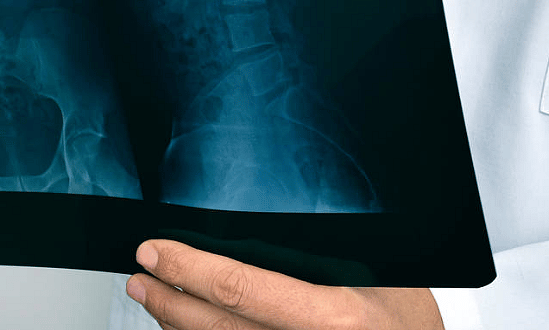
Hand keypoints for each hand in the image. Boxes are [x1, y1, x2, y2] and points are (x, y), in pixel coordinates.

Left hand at [126, 240, 444, 329]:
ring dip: (176, 326)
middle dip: (168, 300)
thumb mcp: (376, 273)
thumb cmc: (407, 319)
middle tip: (141, 277)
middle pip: (214, 329)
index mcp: (331, 317)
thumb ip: (317, 259)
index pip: (238, 288)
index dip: (187, 268)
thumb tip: (254, 227)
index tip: (155, 251)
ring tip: (154, 300)